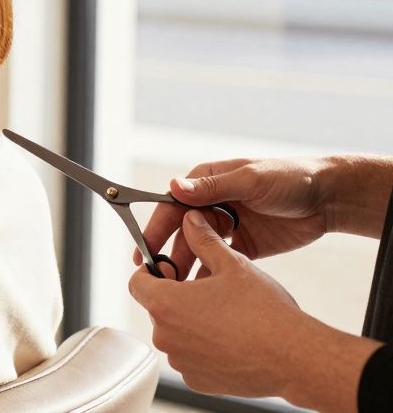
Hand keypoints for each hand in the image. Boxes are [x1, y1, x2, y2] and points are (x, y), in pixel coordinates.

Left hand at [130, 210, 378, 411]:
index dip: (152, 270)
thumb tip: (191, 221)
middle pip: (157, 307)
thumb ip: (203, 240)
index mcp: (165, 303)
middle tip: (207, 287)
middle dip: (176, 295)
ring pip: (175, 333)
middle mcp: (165, 336)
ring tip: (224, 313)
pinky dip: (204, 347)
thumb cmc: (264, 312)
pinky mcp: (197, 381)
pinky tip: (231, 338)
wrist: (295, 358)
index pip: (137, 281)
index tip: (172, 267)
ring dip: (191, 321)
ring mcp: (180, 361)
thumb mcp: (231, 264)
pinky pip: (191, 358)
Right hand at [133, 156, 330, 278]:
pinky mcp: (242, 247)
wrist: (327, 199)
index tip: (143, 251)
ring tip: (178, 290)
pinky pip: (219, 263)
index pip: (171, 207)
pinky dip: (210, 276)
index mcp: (205, 183)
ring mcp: (226, 227)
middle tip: (158, 279)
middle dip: (167, 255)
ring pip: (197, 250)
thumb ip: (212, 187)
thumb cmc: (289, 178)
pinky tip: (203, 292)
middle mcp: (210, 205)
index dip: (155, 229)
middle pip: (180, 233)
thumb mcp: (249, 180)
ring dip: (187, 268)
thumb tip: (174, 187)